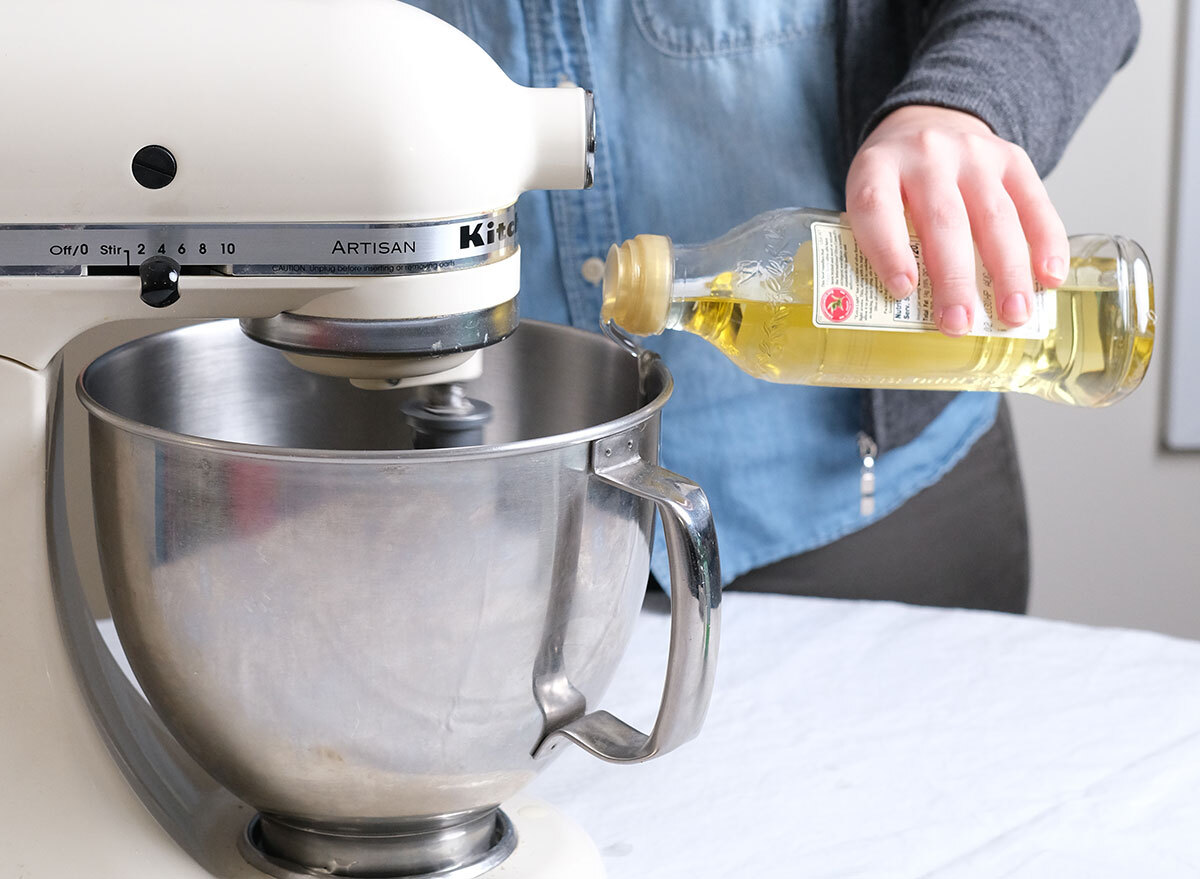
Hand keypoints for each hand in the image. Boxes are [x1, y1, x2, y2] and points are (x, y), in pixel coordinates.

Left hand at [845, 105, 1068, 335]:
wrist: (927, 125)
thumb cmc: (894, 182)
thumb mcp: (870, 201)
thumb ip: (879, 242)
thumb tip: (906, 310)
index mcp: (877, 167)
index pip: (877, 207)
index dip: (888, 250)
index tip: (902, 291)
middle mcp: (926, 154)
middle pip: (943, 219)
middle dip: (954, 278)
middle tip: (959, 323)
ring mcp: (973, 153)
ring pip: (994, 216)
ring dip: (1007, 272)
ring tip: (1012, 315)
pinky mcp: (1011, 158)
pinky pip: (1034, 203)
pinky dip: (1046, 243)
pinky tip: (1049, 277)